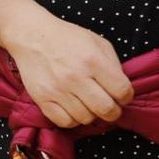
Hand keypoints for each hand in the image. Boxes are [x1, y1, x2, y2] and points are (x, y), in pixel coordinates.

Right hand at [0, 16, 132, 127]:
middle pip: (106, 110)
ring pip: (86, 119)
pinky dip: (72, 119)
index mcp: (93, 60)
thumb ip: (114, 65)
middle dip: (113, 111)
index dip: (126, 96)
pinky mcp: (42, 99)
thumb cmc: (67, 38)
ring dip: (91, 114)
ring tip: (87, 103)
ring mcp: (58, 89)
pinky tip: (72, 108)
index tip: (121, 95)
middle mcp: (76, 77)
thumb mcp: (97, 42)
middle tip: (109, 106)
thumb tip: (122, 91)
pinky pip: (65, 122)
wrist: (32, 36)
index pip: (122, 91)